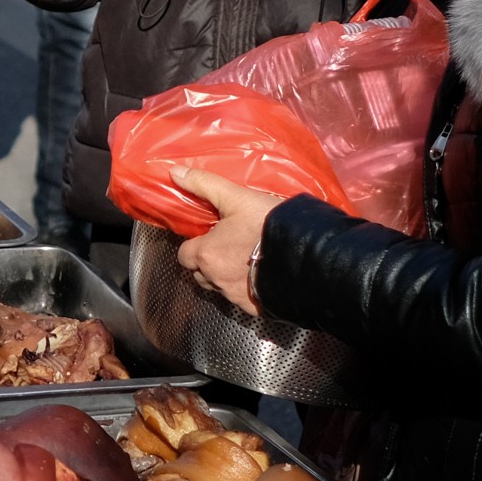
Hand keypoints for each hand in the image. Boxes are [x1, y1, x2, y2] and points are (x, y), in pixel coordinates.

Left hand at [173, 168, 282, 312]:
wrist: (307, 255)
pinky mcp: (255, 308)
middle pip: (200, 274)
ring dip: (226, 276)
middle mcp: (216, 279)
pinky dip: (247, 290)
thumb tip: (174, 172)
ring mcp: (235, 296)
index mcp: (206, 255)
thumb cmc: (269, 225)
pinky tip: (261, 275)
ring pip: (220, 288)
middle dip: (209, 263)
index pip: (184, 255)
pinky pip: (243, 300)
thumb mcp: (237, 198)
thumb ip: (204, 184)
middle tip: (229, 246)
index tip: (210, 236)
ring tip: (246, 259)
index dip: (194, 245)